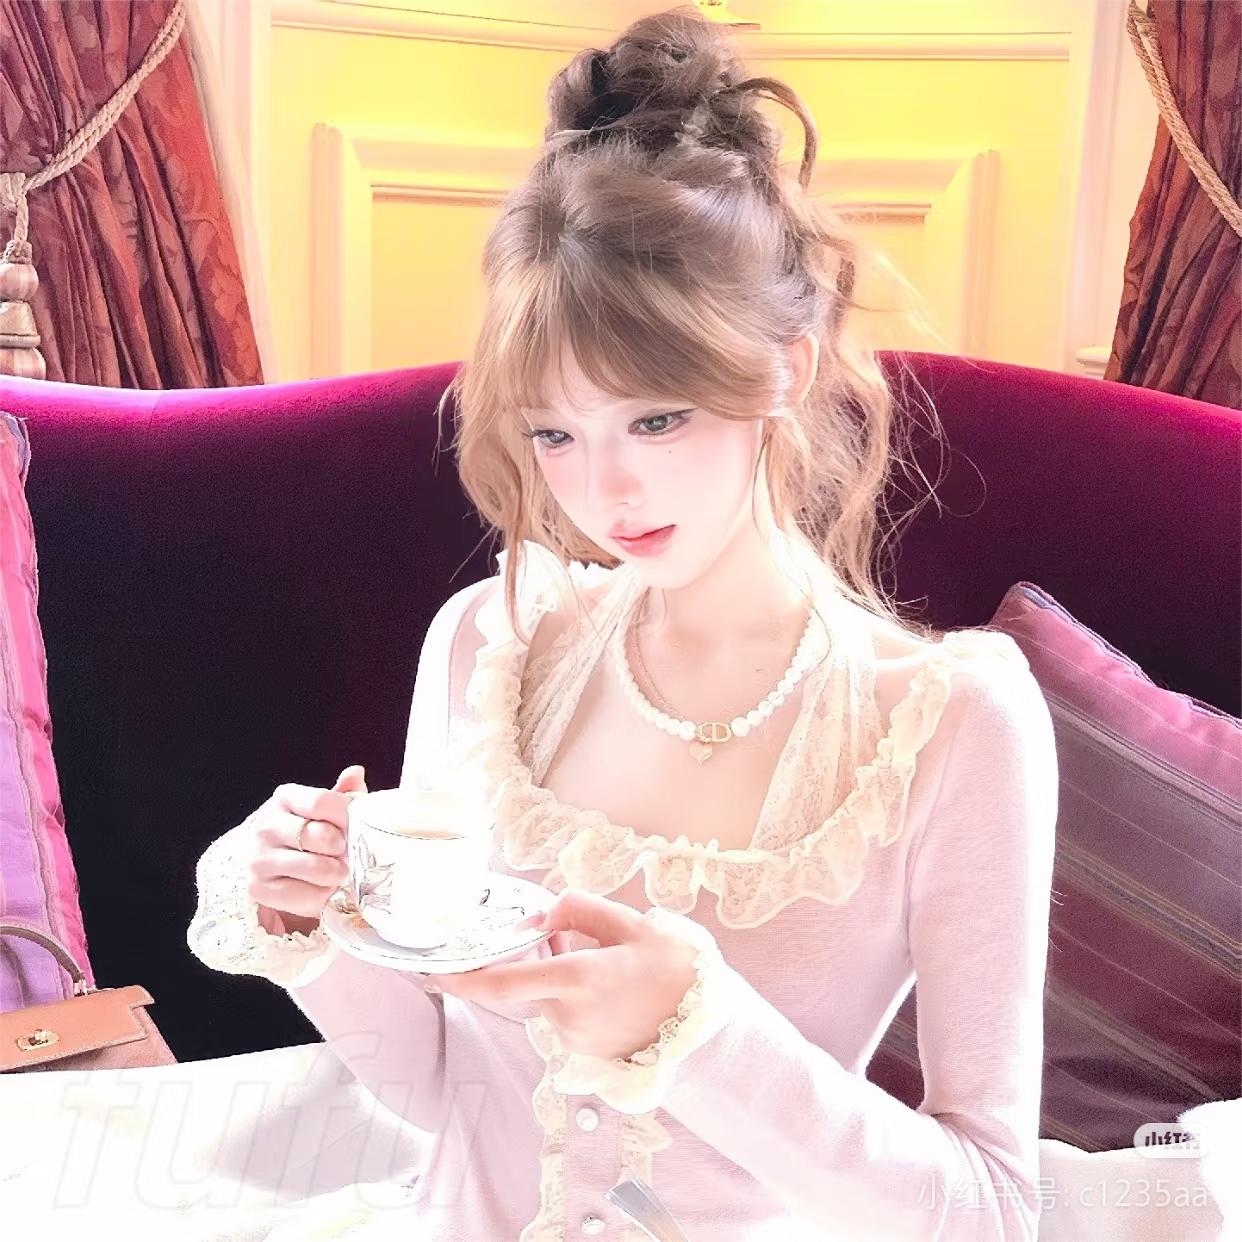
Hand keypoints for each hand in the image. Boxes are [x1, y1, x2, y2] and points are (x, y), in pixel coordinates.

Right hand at [245, 765, 368, 927]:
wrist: (262, 860)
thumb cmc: (301, 829)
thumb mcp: (318, 808)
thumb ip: (340, 794)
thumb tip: (356, 772)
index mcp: (284, 798)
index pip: (321, 802)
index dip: (346, 815)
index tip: (356, 824)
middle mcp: (267, 827)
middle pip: (321, 836)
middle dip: (343, 847)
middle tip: (348, 851)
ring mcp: (260, 860)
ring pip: (317, 869)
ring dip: (337, 872)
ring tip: (339, 869)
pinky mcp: (259, 890)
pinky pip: (307, 897)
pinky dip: (324, 895)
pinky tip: (324, 887)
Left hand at [434, 889, 698, 1060]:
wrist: (707, 1027)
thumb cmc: (674, 970)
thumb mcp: (631, 923)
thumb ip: (579, 910)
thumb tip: (542, 914)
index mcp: (578, 980)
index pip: (504, 983)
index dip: (464, 978)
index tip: (436, 970)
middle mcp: (569, 1015)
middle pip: (529, 982)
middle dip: (534, 957)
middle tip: (561, 933)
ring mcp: (576, 1038)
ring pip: (547, 997)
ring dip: (558, 976)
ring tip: (603, 959)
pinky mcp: (585, 1051)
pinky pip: (563, 1014)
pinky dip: (571, 995)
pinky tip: (605, 983)